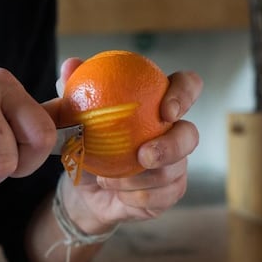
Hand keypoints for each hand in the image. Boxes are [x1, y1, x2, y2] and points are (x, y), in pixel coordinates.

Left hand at [46, 58, 202, 232]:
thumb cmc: (85, 144)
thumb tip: (70, 64)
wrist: (82, 188)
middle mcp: (173, 132)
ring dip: (138, 179)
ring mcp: (176, 164)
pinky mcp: (170, 192)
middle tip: (143, 155)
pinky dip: (136, 197)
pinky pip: (162, 197)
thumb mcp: (71, 118)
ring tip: (106, 180)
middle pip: (191, 135)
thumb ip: (72, 91)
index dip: (185, 94)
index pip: (188, 86)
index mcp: (158, 103)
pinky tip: (118, 194)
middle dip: (171, 147)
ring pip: (172, 172)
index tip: (166, 109)